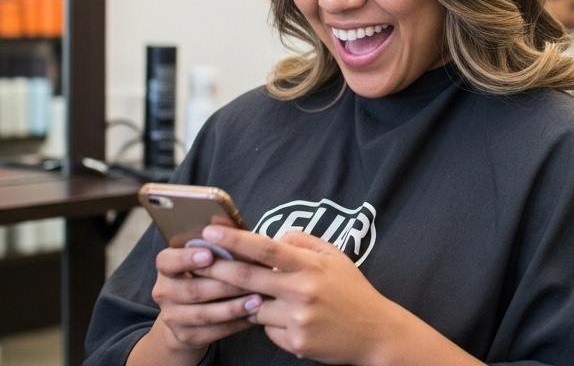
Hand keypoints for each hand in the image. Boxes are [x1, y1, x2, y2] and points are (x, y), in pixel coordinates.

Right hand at [147, 244, 262, 357]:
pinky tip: (254, 315)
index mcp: (166, 267)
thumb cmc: (206, 275)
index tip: (209, 254)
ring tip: (258, 299)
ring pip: (204, 313)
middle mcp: (163, 292)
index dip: (186, 258)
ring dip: (234, 307)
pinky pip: (213, 332)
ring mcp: (172, 317)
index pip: (166, 261)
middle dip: (225, 284)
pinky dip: (235, 323)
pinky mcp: (186, 336)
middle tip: (252, 278)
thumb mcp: (208, 256)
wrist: (188, 316)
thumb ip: (216, 239)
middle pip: (193, 289)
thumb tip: (221, 216)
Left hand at [193, 225, 404, 365]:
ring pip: (254, 308)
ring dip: (251, 302)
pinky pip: (268, 330)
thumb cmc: (352, 290)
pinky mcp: (295, 343)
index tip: (210, 231)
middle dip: (217, 270)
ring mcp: (297, 319)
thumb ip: (302, 241)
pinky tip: (293, 321)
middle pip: (246, 278)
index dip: (234, 240)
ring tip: (272, 298)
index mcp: (310, 265)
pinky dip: (272, 324)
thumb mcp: (334, 256)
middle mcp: (301, 291)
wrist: (375, 332)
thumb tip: (271, 235)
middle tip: (197, 262)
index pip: (265, 248)